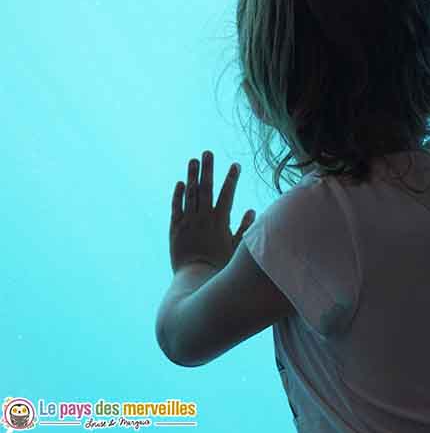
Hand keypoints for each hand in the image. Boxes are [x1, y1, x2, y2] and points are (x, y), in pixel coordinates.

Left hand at [169, 150, 255, 272]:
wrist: (195, 279)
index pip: (227, 194)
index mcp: (220, 221)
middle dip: (208, 169)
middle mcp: (203, 218)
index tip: (235, 165)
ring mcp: (188, 222)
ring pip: (190, 194)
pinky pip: (175, 208)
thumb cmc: (220, 266)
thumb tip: (251, 211)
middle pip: (206, 189)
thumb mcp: (236, 248)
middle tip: (208, 153)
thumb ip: (244, 228)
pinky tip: (180, 183)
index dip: (231, 178)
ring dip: (192, 176)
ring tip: (193, 161)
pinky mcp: (175, 229)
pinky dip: (177, 195)